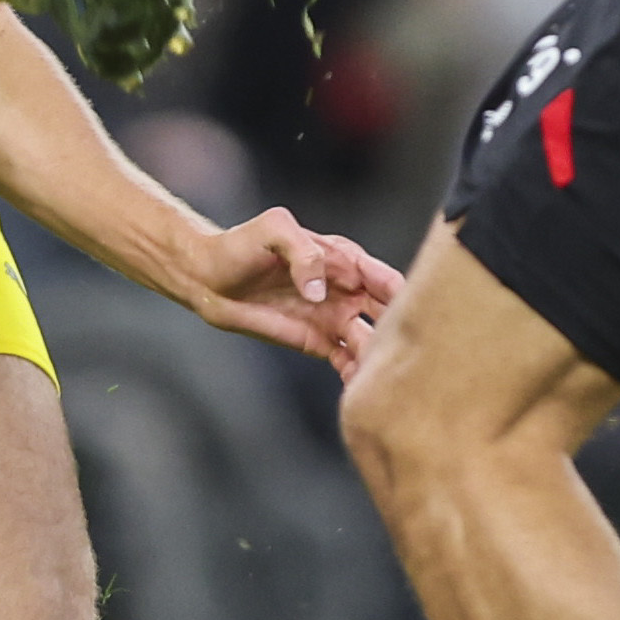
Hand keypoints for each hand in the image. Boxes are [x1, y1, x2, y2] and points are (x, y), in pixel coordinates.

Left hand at [160, 207, 401, 377]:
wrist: (209, 278)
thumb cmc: (241, 245)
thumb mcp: (274, 230)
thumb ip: (303, 252)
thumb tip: (320, 292)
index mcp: (346, 259)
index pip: (386, 280)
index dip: (403, 296)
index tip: (409, 316)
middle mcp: (348, 290)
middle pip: (390, 314)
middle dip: (403, 333)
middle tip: (408, 356)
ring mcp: (336, 318)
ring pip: (372, 342)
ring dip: (381, 360)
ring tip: (385, 380)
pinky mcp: (319, 342)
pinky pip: (348, 360)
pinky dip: (358, 374)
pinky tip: (363, 389)